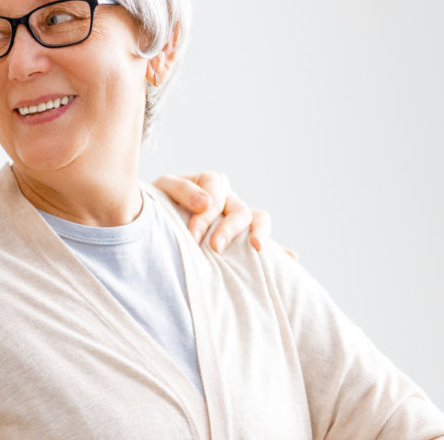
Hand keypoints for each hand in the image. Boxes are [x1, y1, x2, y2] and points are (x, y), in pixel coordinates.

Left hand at [151, 171, 291, 258]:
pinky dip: (281, 251)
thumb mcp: (162, 190)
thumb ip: (182, 190)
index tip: (192, 236)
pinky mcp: (242, 240)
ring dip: (261, 233)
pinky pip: (267, 243)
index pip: (216, 192)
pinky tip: (290, 260)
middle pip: (239, 210)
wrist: (152, 221)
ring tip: (257, 248)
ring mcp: (238, 220)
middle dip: (228, 229)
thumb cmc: (158, 203)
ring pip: (259, 219)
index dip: (206, 214)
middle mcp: (229, 200)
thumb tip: (206, 202)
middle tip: (215, 249)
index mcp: (211, 183)